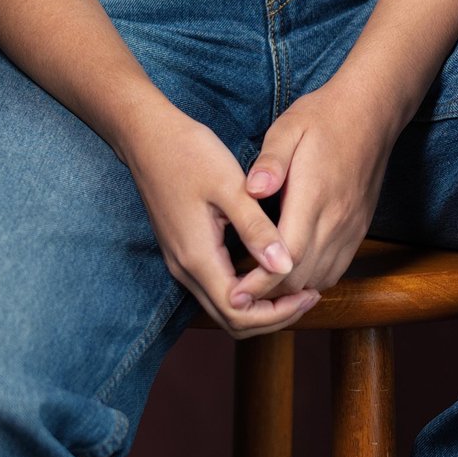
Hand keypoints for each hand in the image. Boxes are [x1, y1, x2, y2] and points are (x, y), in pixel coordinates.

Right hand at [123, 104, 323, 336]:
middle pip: (232, 320)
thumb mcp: (229, 186)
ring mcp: (182, 262)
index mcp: (197, 257)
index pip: (239, 312)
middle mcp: (185, 268)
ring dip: (261, 306)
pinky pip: (218, 287)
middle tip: (310, 296)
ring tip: (297, 286)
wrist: (147, 136)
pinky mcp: (184, 251)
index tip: (310, 293)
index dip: (278, 313)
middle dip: (273, 316)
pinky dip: (247, 291)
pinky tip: (271, 268)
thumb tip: (285, 265)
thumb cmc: (188, 154)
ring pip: (224, 307)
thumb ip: (257, 228)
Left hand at [236, 78, 397, 306]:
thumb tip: (252, 189)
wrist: (372, 112)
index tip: (234, 293)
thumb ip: (270, 162)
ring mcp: (352, 228)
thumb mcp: (288, 128)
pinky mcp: (359, 229)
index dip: (260, 282)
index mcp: (315, 197)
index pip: (287, 258)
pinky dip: (311, 279)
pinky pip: (336, 269)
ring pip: (320, 279)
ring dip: (290, 290)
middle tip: (237, 297)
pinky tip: (291, 273)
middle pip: (301, 278)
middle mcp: (337, 220)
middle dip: (268, 293)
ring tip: (259, 290)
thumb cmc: (323, 118)